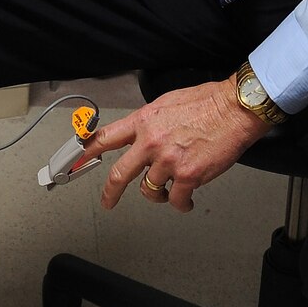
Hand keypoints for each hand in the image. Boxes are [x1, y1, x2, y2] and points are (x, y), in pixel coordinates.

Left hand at [80, 79, 273, 213]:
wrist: (233, 110)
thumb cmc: (206, 103)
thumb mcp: (167, 103)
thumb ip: (150, 122)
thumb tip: (142, 135)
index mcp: (144, 121)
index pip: (106, 137)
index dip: (86, 152)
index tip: (73, 162)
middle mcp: (151, 142)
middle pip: (120, 174)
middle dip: (110, 192)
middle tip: (107, 201)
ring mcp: (168, 161)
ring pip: (150, 190)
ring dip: (159, 195)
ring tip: (169, 192)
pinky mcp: (188, 176)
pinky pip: (177, 200)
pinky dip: (181, 203)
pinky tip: (187, 200)